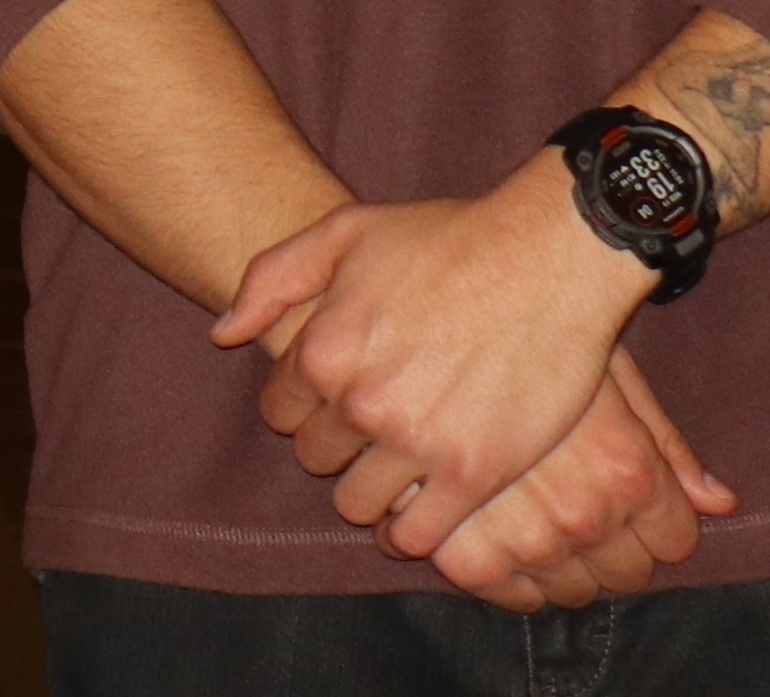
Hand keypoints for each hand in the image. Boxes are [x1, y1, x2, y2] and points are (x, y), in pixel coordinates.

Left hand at [216, 156, 655, 558]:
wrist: (546, 260)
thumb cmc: (445, 240)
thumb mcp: (343, 233)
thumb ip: (271, 280)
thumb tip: (223, 335)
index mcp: (321, 351)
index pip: (278, 412)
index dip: (302, 407)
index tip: (332, 401)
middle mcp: (359, 404)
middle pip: (317, 459)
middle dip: (337, 447)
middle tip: (372, 433)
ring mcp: (417, 443)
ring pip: (360, 505)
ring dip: (372, 493)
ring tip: (397, 473)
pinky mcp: (474, 475)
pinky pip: (421, 535)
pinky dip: (414, 533)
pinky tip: (425, 512)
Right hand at [432, 349, 735, 613]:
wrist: (436, 306)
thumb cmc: (530, 328)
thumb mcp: (612, 372)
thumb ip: (664, 441)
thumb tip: (717, 501)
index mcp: (628, 470)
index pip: (673, 541)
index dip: (652, 523)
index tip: (624, 504)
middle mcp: (583, 512)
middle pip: (622, 573)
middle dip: (604, 547)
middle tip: (569, 510)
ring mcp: (522, 534)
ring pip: (562, 589)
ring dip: (549, 563)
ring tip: (523, 521)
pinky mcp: (461, 549)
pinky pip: (497, 590)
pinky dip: (495, 574)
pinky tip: (485, 537)